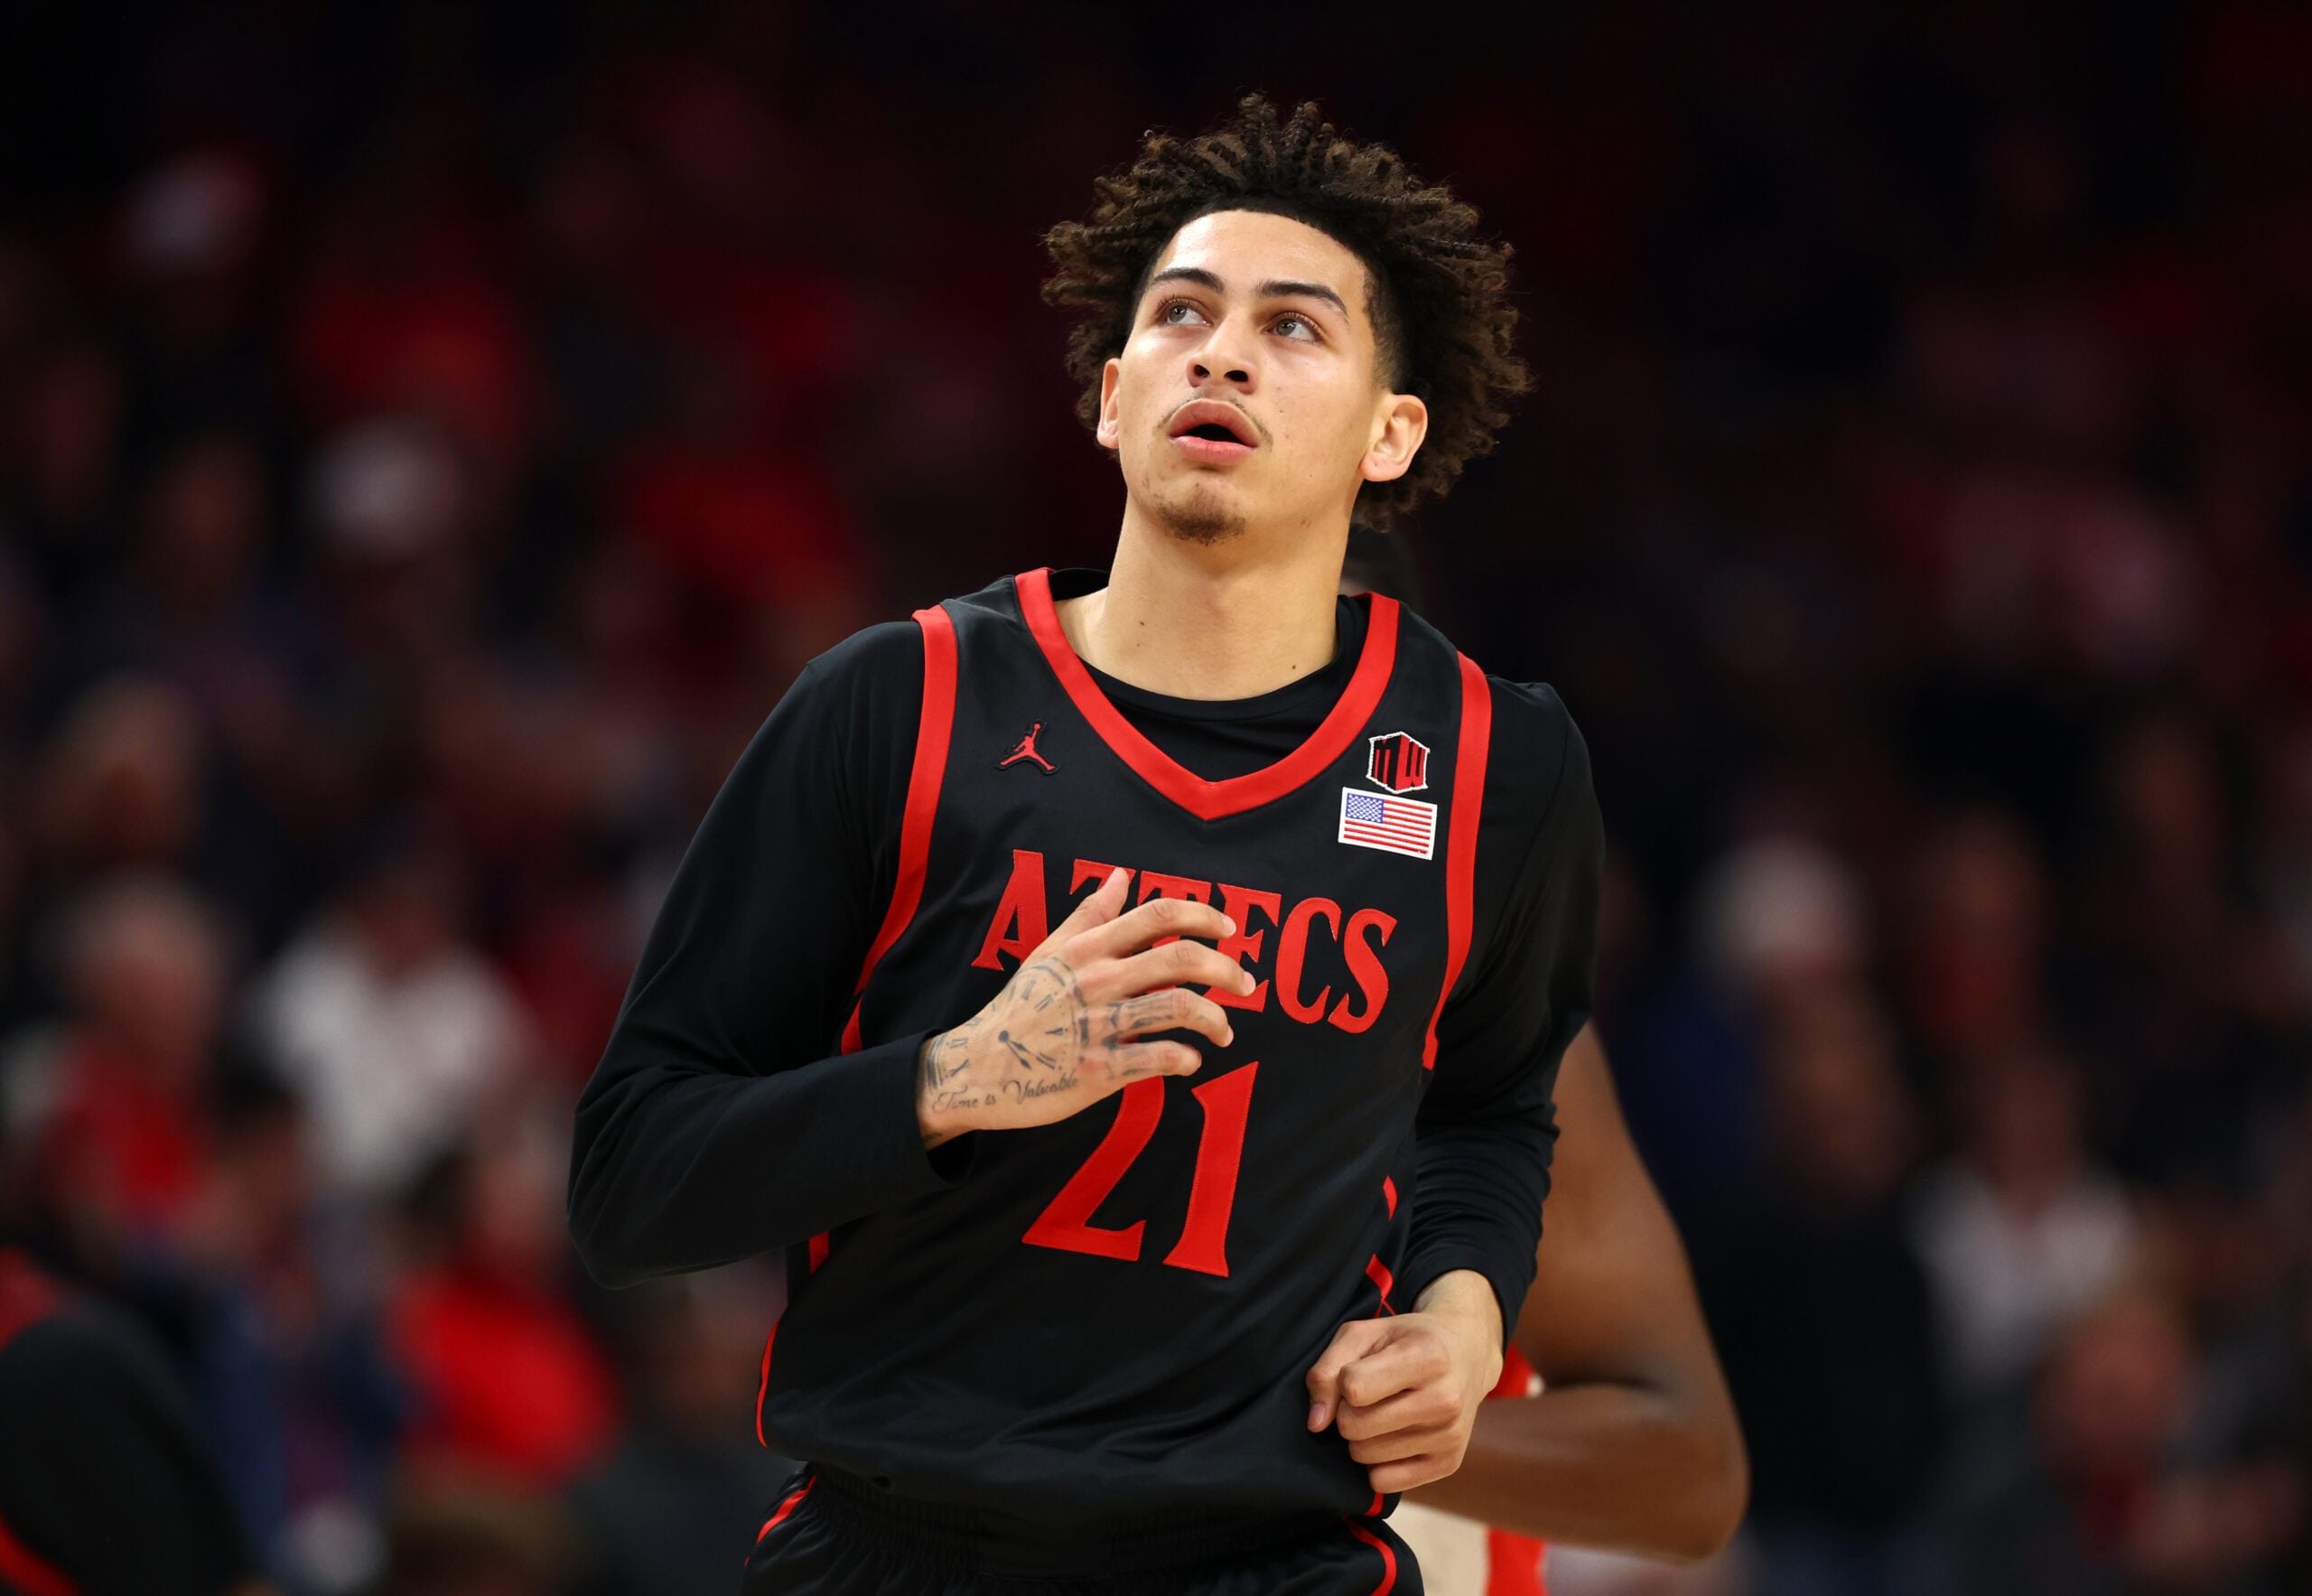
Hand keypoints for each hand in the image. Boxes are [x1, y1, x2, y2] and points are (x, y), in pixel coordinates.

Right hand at [916, 867, 1256, 1145]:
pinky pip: (1159, 1058)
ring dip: (1215, 1019)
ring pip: (1180, 1008)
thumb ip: (1091, 914)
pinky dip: (1186, 1059)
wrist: (979, 1067)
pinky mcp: (1099, 1069)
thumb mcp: (1050, 952)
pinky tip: (1190, 1060)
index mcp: (1088, 949)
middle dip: (1227, 970)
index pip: (1157, 916)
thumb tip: (1122, 875)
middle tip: (1247, 983)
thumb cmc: (1021, 1007)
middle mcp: (1097, 980)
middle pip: (1181, 960)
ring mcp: (1099, 1025)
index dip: (1202, 915)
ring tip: (1224, 1031)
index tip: (1229, 928)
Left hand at [1305, 1270, 1505, 1493]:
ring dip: (1361, 1437)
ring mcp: (1450, 1435)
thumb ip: (1328, 1369)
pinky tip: (1392, 1437)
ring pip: (1365, 1456)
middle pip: (1355, 1426)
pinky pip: (1384, 1482)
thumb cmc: (1408, 1340)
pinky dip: (1377, 1463)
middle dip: (1348, 1411)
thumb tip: (1316, 1423)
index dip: (1344, 1380)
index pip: (1353, 1387)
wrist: (1468, 1354)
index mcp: (1427, 1356)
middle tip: (1368, 1396)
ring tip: (1383, 1412)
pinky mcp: (1449, 1463)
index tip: (1359, 1371)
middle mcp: (1445, 1399)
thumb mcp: (1365, 1334)